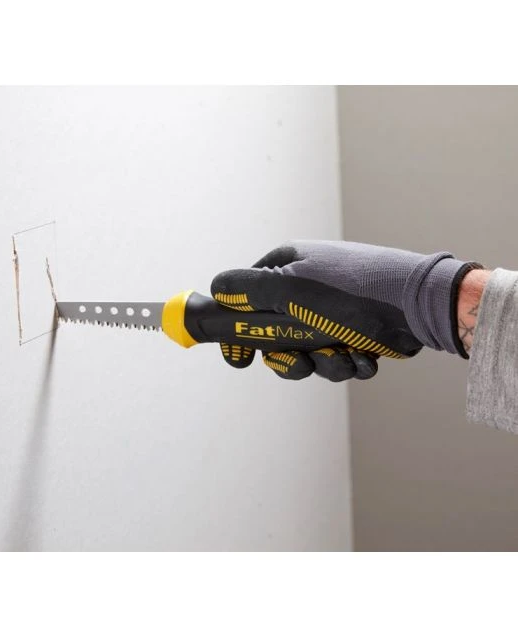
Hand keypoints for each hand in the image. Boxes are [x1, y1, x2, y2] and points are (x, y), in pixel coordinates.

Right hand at [211, 240, 480, 381]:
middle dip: (289, 356)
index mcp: (285, 269)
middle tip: (301, 361)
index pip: (245, 302)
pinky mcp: (354, 330)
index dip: (239, 332)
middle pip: (274, 335)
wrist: (418, 307)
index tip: (240, 359)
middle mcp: (304, 288)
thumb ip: (245, 290)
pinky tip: (365, 354)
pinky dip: (348, 361)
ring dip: (324, 362)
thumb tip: (214, 288)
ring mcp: (330, 310)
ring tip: (345, 354)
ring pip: (306, 352)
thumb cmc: (351, 294)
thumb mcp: (288, 289)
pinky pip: (336, 356)